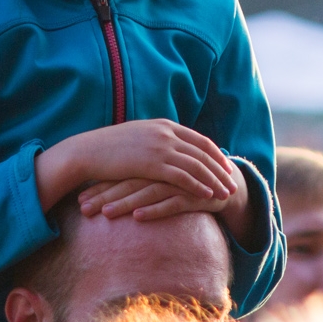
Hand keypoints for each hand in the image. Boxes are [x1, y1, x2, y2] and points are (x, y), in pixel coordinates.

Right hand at [35, 119, 234, 211]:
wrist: (88, 151)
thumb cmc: (108, 148)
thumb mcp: (137, 137)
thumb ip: (155, 140)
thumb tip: (165, 148)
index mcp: (164, 125)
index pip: (199, 139)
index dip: (215, 154)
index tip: (226, 166)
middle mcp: (166, 133)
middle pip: (203, 152)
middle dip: (220, 168)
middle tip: (234, 182)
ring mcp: (160, 147)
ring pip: (197, 165)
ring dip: (215, 180)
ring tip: (227, 193)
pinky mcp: (152, 163)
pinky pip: (182, 176)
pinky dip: (198, 185)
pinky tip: (208, 196)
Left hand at [78, 179, 229, 220]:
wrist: (225, 181)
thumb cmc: (185, 182)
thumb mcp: (160, 177)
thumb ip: (138, 177)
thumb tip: (107, 186)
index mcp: (152, 162)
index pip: (121, 173)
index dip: (100, 186)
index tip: (79, 199)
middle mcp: (163, 169)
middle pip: (129, 182)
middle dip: (105, 196)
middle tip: (83, 209)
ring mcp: (179, 181)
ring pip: (146, 192)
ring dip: (125, 203)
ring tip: (105, 214)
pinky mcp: (193, 194)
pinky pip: (171, 203)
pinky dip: (154, 210)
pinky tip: (138, 217)